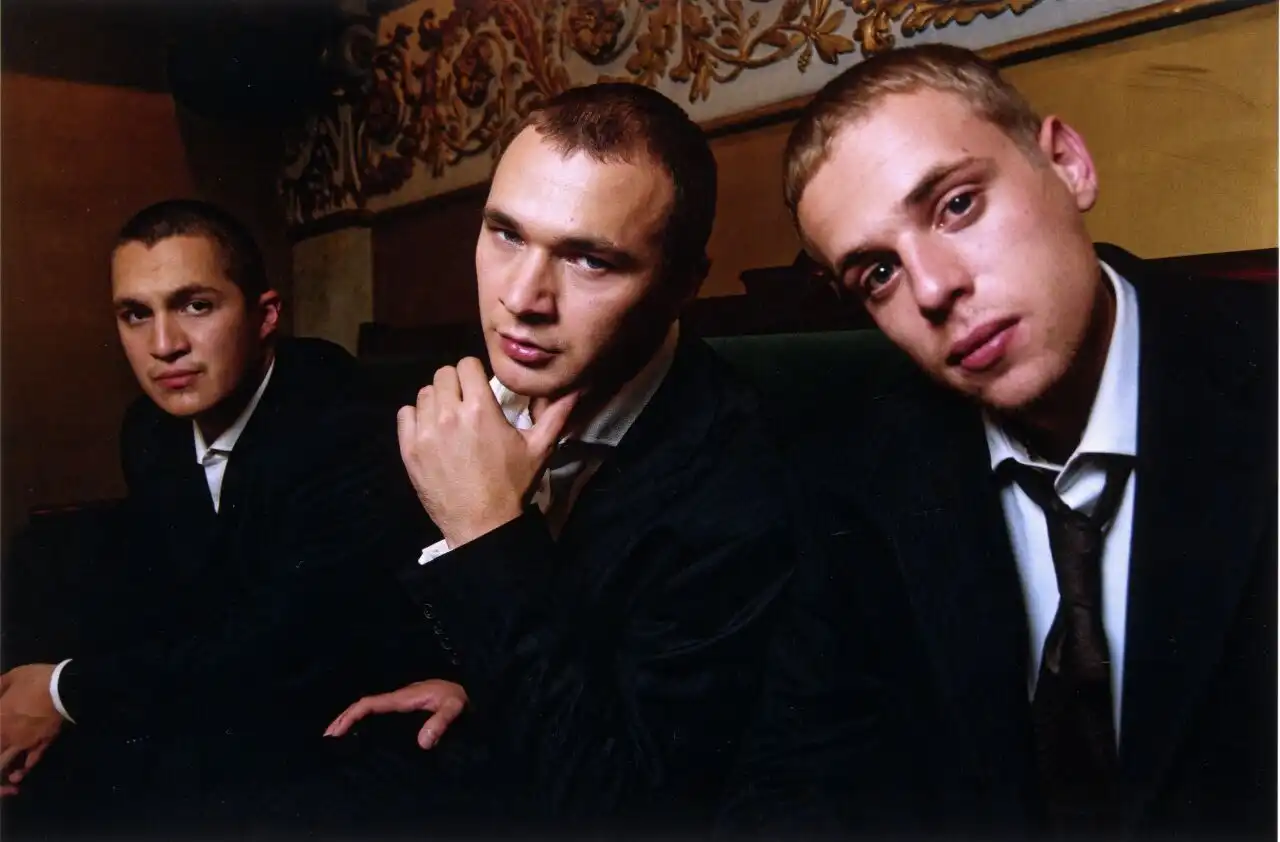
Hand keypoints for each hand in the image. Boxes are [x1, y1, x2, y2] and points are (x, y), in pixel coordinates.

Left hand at [0, 664, 62, 795]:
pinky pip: (31, 760)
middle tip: (0, 762)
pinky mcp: (41, 743)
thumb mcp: (12, 677)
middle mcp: (5, 735)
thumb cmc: (34, 681)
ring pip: (6, 762)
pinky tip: (22, 771)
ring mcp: (23, 742)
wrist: (63, 689)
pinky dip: (25, 767)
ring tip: (6, 776)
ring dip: (4, 770)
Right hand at [324, 679, 467, 749]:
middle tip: (327, 740)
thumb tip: (422, 743)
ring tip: (338, 739)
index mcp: (404, 697)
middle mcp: (400, 698)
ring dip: (353, 720)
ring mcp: (404, 703)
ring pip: (371, 710)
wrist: (475, 689)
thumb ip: (440, 722)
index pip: (370, 704)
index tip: (336, 731)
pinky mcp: (410, 708)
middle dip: (344, 719)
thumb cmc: (463, 698)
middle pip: (365, 706)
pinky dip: (367, 722)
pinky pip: (382, 715)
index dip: (351, 716)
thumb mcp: (454, 707)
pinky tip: (365, 736)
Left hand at [397, 356, 577, 546]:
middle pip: (443, 374)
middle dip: (456, 383)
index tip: (479, 387)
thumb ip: (556, 414)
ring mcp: (426, 432)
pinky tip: (431, 431)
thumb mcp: (540, 449)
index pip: (467, 364)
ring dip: (437, 400)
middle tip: (465, 402)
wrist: (482, 525)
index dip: (474, 372)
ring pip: (424, 393)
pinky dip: (416, 417)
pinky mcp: (410, 449)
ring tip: (449, 418)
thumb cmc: (513, 486)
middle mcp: (450, 414)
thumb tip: (578, 388)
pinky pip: (405, 414)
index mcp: (482, 408)